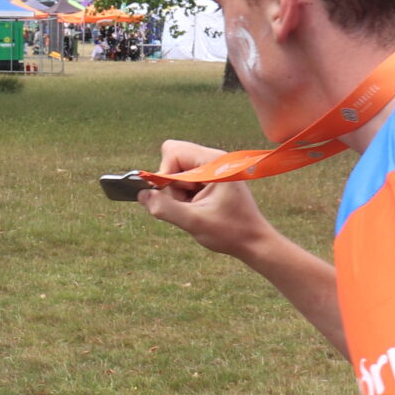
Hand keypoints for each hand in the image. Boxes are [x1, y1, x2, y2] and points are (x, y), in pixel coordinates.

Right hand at [136, 138, 273, 257]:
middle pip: (173, 157)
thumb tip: (141, 195)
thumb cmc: (230, 232)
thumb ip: (164, 208)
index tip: (173, 197)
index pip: (173, 151)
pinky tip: (199, 207)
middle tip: (187, 202)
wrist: (253, 242)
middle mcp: (214, 158)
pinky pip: (185, 178)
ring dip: (179, 191)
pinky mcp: (211, 177)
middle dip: (172, 182)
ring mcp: (212, 167)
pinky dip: (185, 194)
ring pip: (177, 169)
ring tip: (196, 207)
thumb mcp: (193, 222)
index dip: (165, 174)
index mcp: (214, 162)